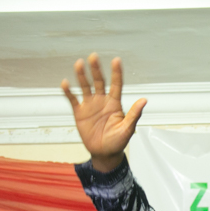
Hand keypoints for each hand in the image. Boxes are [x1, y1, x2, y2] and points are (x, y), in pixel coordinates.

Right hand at [61, 54, 145, 171]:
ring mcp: (90, 105)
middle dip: (96, 69)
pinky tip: (65, 83)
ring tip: (79, 64)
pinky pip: (73, 99)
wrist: (104, 153)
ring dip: (82, 76)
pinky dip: (69, 92)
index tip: (116, 60)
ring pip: (85, 87)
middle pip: (99, 81)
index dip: (116, 73)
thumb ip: (134, 114)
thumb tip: (144, 100)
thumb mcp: (128, 129)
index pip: (116, 84)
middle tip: (93, 57)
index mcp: (115, 103)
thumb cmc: (118, 141)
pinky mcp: (79, 113)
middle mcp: (102, 100)